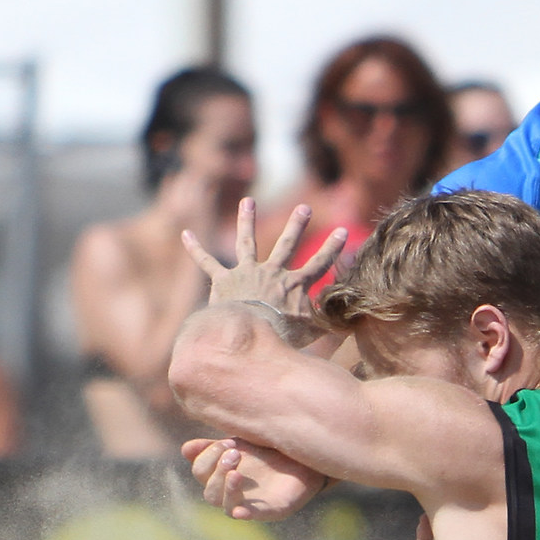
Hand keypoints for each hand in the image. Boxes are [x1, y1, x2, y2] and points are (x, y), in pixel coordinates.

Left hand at [181, 198, 346, 320]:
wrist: (249, 335)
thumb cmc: (282, 337)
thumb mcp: (314, 332)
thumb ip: (332, 323)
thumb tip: (353, 320)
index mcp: (294, 284)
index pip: (319, 264)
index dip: (332, 248)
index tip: (342, 231)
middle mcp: (271, 273)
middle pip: (286, 245)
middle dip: (296, 225)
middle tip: (303, 207)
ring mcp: (246, 274)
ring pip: (247, 242)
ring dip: (247, 220)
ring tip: (247, 201)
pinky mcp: (223, 281)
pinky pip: (207, 263)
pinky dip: (196, 249)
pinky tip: (186, 234)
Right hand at [181, 436, 327, 520]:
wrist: (305, 455)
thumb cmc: (269, 449)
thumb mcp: (241, 442)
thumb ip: (215, 446)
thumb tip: (185, 450)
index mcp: (220, 475)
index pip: (199, 471)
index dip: (208, 456)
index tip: (228, 441)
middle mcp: (231, 492)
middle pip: (209, 492)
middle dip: (218, 471)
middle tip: (235, 453)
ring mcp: (250, 503)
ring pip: (226, 507)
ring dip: (227, 490)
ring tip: (237, 474)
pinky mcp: (272, 510)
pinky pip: (254, 516)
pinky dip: (245, 514)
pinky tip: (240, 511)